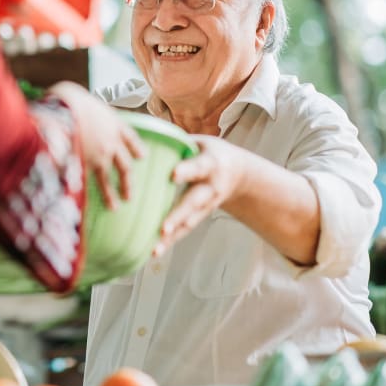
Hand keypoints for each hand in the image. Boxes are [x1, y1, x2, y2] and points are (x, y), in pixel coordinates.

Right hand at [47, 82, 144, 208]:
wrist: (63, 104)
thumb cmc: (70, 98)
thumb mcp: (87, 102)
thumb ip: (91, 114)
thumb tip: (86, 116)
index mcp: (114, 124)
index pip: (130, 139)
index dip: (136, 148)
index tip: (142, 156)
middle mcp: (110, 142)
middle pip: (124, 165)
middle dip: (127, 181)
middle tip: (129, 195)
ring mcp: (97, 155)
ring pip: (106, 179)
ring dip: (110, 194)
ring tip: (114, 206)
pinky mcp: (82, 162)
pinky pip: (88, 180)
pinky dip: (87, 191)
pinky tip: (86, 200)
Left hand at [155, 135, 246, 254]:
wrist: (239, 174)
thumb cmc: (210, 152)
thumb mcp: (200, 141)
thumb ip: (177, 141)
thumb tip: (146, 133)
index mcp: (210, 164)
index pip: (198, 167)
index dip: (187, 170)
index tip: (173, 174)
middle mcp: (210, 188)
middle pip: (193, 202)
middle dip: (178, 215)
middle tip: (163, 227)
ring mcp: (206, 206)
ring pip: (188, 222)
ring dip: (172, 236)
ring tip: (155, 248)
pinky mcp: (199, 217)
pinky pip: (184, 231)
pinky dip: (169, 242)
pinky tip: (153, 252)